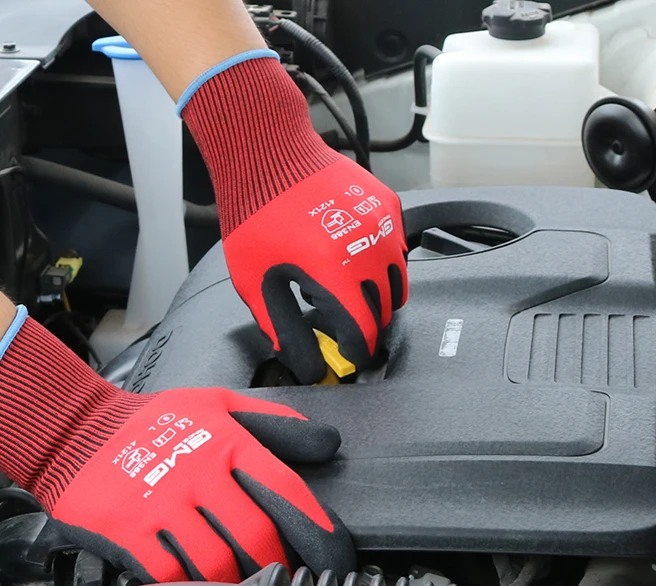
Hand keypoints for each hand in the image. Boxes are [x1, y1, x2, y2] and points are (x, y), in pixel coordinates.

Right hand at [0, 316, 355, 582]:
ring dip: (238, 584)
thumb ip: (275, 423)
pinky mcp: (128, 532)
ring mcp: (161, 506)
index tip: (338, 563)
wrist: (77, 432)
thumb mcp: (218, 405)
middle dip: (280, 567)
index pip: (287, 492)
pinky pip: (168, 575)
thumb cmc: (154, 422)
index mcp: (227, 444)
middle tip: (292, 584)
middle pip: (257, 537)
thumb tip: (329, 443)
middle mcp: (198, 475)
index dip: (320, 533)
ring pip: (216, 564)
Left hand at [226, 156, 407, 383]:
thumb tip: (307, 362)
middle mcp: (368, 248)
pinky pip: (397, 251)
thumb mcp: (257, 281)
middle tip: (341, 325)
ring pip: (398, 283)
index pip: (365, 330)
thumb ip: (283, 329)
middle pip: (385, 310)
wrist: (269, 153)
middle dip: (366, 325)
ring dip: (378, 298)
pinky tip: (352, 262)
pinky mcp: (388, 207)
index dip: (359, 352)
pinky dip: (381, 266)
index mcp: (334, 271)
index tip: (352, 357)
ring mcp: (383, 225)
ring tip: (348, 296)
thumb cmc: (257, 214)